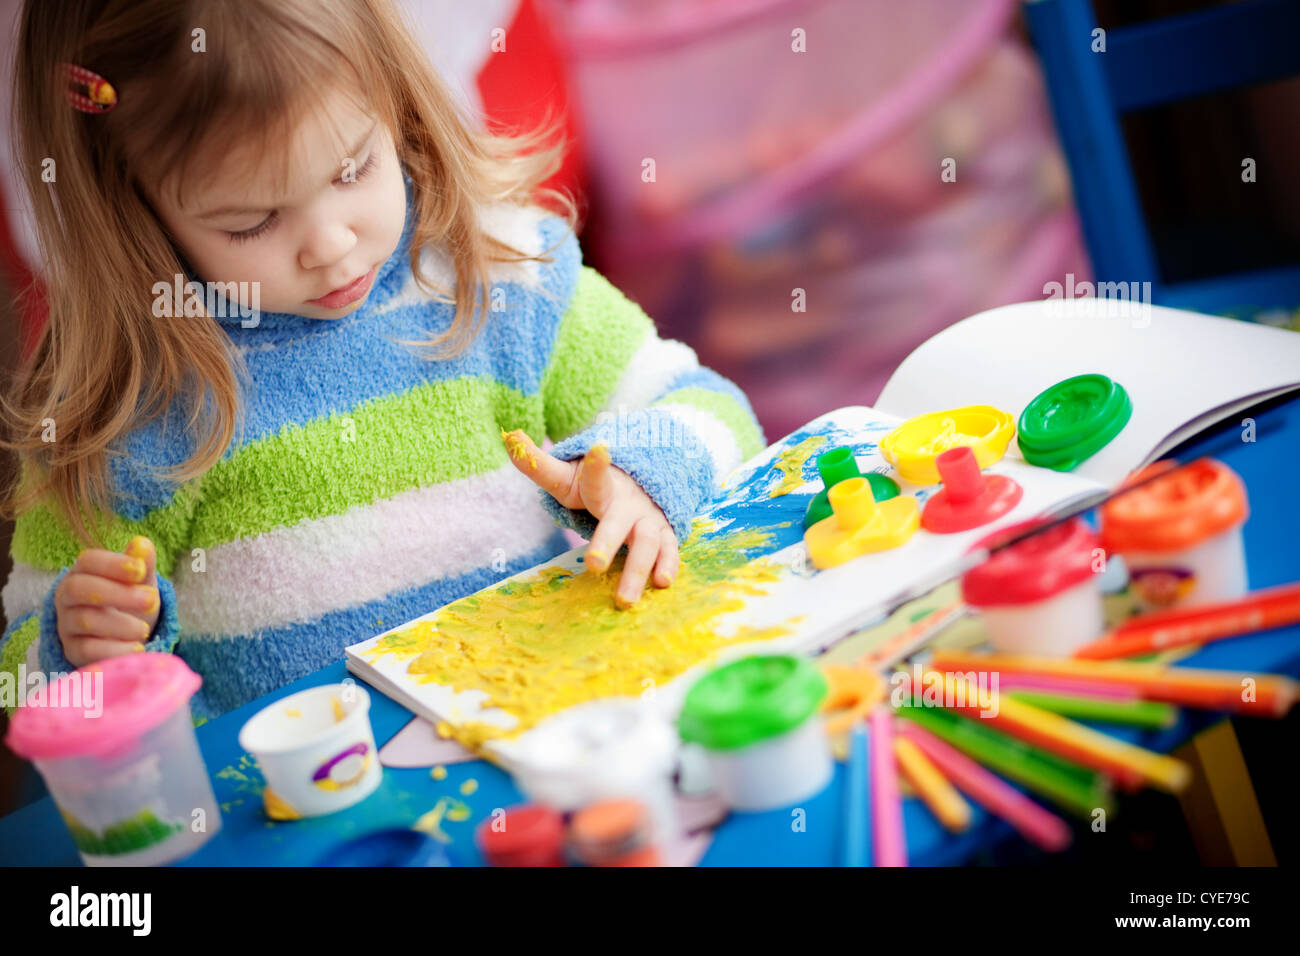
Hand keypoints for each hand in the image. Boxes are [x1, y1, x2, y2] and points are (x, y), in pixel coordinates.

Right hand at [54, 536, 160, 667]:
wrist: (123, 638)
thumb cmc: (129, 602)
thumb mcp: (139, 582)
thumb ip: (141, 563)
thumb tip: (142, 543)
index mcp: (82, 572)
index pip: (88, 561)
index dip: (112, 564)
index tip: (140, 570)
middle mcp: (68, 597)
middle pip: (79, 588)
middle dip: (117, 593)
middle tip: (151, 599)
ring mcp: (67, 625)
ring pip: (85, 620)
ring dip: (120, 624)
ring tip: (145, 630)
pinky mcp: (72, 651)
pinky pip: (87, 650)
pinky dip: (115, 649)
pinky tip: (137, 648)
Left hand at [503, 429, 678, 607]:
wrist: (640, 481)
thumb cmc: (592, 486)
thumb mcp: (565, 476)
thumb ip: (537, 463)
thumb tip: (510, 435)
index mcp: (602, 488)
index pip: (596, 477)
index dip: (597, 465)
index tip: (600, 448)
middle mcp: (627, 504)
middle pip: (616, 524)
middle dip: (606, 543)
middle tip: (593, 565)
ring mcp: (648, 520)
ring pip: (646, 544)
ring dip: (637, 571)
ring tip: (624, 600)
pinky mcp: (663, 534)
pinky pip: (669, 550)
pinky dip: (668, 565)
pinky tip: (662, 583)